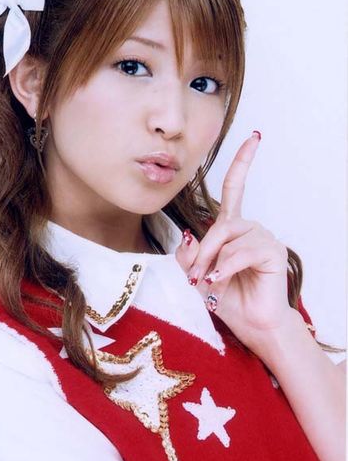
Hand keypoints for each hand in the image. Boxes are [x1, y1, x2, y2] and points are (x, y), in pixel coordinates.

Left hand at [176, 131, 294, 355]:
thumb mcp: (197, 275)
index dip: (243, 162)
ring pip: (229, 237)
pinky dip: (227, 266)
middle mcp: (249, 229)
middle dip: (203, 252)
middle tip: (196, 278)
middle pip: (220, 224)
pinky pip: (243, 250)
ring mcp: (263, 238)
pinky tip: (222, 280)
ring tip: (211, 282)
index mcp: (231, 229)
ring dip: (213, 261)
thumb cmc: (226, 298)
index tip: (254, 137)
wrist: (250, 324)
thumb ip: (188, 255)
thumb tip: (189, 235)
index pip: (235, 188)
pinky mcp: (273, 251)